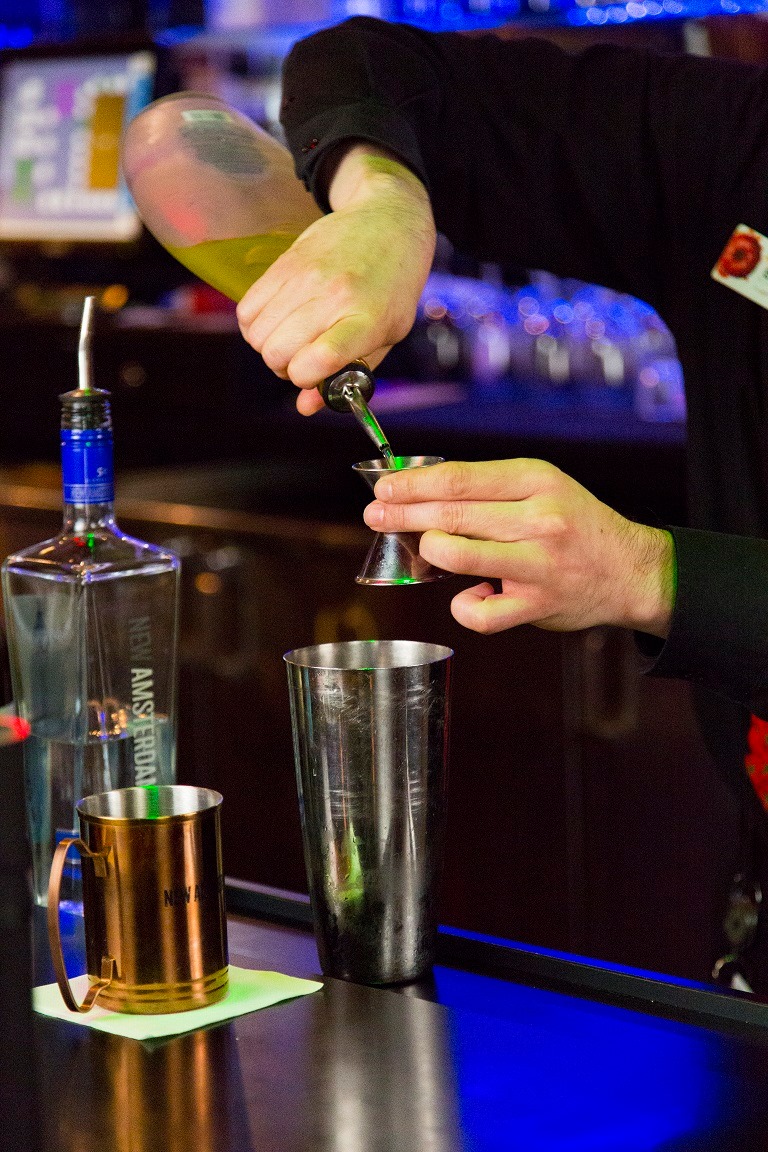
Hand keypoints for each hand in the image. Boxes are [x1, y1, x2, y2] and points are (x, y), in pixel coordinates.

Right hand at [236, 145, 435, 414]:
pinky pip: (246, 309)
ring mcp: (306, 276)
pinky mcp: (284, 262)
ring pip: (258, 334)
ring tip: (291, 338)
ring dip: (268, 347)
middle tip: (301, 358)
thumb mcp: (386, 336)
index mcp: (368, 319)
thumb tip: (305, 406)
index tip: (314, 375)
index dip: (306, 378)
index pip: (321, 359)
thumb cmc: (392, 288)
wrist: (388, 220)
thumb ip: (348, 375)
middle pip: (279, 352)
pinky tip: (276, 321)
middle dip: (284, 368)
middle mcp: (334, 296)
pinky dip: (254, 326)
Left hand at [364, 459, 674, 636]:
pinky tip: (471, 596)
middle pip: (453, 513)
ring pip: (459, 555)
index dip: (414, 483)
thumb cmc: (574, 526)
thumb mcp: (542, 489)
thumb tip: (421, 493)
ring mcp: (538, 564)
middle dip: (404, 513)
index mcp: (536, 481)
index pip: (460, 478)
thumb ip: (490, 490)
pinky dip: (465, 606)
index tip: (385, 486)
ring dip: (431, 550)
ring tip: (428, 548)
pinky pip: (480, 613)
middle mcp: (539, 519)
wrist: (628, 570)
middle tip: (376, 515)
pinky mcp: (537, 606)